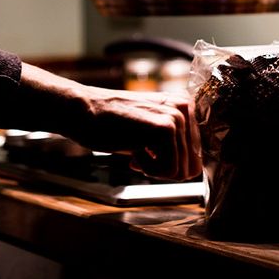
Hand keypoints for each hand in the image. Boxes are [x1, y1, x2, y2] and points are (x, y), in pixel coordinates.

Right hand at [69, 85, 202, 181]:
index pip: (196, 156)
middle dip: (163, 168)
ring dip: (153, 168)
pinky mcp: (165, 129)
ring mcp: (176, 118)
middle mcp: (185, 109)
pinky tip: (133, 148)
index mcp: (184, 107)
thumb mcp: (149, 128)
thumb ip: (173, 143)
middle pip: (191, 167)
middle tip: (139, 152)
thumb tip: (191, 171)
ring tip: (135, 147)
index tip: (148, 151)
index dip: (169, 164)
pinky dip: (147, 168)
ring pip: (179, 171)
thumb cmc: (110, 124)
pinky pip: (168, 171)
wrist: (82, 112)